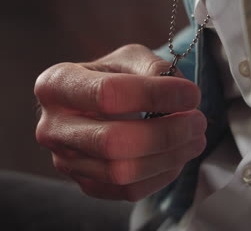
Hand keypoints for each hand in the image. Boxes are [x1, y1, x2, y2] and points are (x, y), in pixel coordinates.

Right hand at [34, 44, 206, 200]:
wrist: (94, 105)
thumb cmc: (112, 76)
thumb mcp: (129, 59)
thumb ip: (152, 68)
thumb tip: (180, 92)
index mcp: (57, 85)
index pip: (108, 94)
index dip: (156, 96)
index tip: (192, 94)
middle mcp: (52, 126)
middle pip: (113, 141)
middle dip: (166, 133)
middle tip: (198, 121)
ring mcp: (65, 160)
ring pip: (122, 172)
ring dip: (170, 157)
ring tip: (195, 139)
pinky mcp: (85, 183)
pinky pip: (127, 191)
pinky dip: (161, 176)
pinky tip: (177, 157)